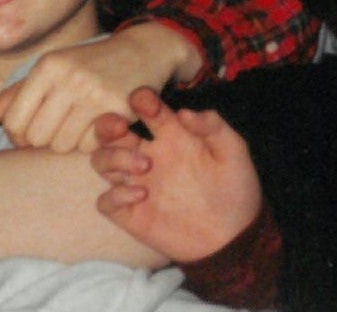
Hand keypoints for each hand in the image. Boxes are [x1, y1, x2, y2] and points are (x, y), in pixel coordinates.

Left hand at [0, 21, 201, 152]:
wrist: (145, 50)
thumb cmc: (91, 63)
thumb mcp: (53, 68)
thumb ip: (16, 94)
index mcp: (48, 66)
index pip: (14, 120)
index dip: (19, 135)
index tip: (32, 132)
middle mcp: (70, 77)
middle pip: (36, 137)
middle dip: (43, 141)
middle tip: (57, 131)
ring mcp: (96, 92)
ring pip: (61, 145)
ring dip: (68, 144)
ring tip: (78, 128)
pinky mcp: (120, 108)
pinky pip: (90, 146)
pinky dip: (91, 143)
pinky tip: (97, 128)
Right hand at [93, 89, 263, 263]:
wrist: (233, 235)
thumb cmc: (235, 188)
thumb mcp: (233, 151)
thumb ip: (213, 126)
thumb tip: (183, 111)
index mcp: (173, 136)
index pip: (145, 109)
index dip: (140, 100)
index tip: (147, 105)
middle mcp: (150, 156)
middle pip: (111, 133)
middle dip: (107, 124)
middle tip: (121, 126)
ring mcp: (138, 183)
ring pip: (101, 161)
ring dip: (114, 158)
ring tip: (145, 166)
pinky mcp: (132, 214)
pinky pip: (105, 201)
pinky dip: (114, 195)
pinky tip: (142, 195)